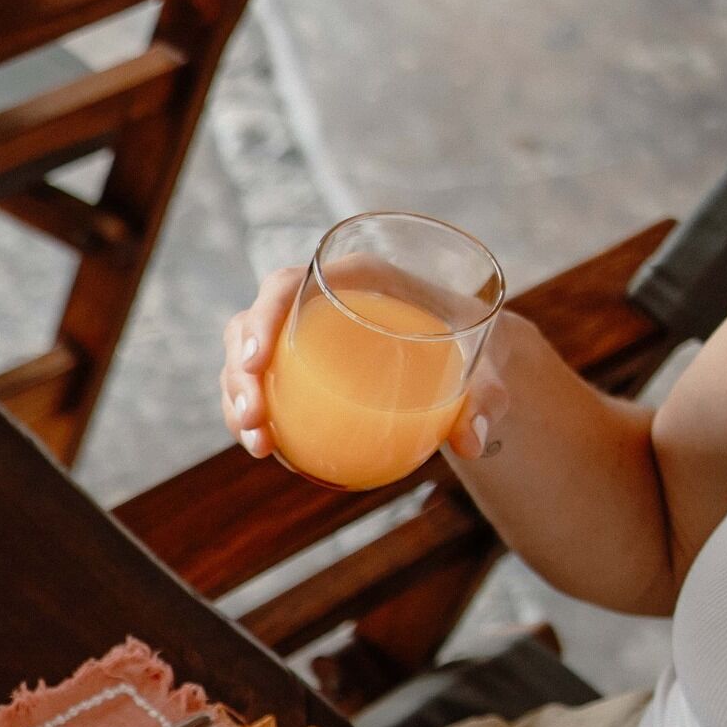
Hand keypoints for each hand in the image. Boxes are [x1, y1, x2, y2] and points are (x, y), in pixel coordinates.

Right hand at [219, 266, 510, 469]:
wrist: (473, 363)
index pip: (289, 283)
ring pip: (247, 359)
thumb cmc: (480, 348)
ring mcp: (305, 340)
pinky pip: (263, 390)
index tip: (260, 359)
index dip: (264, 315)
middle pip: (254, 324)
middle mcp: (321, 303)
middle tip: (254, 417)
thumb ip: (486, 397)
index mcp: (357, 277)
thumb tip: (472, 443)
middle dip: (240, 369)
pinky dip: (253, 418)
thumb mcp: (489, 366)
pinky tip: (264, 449)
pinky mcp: (302, 373)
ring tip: (258, 444)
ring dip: (237, 399)